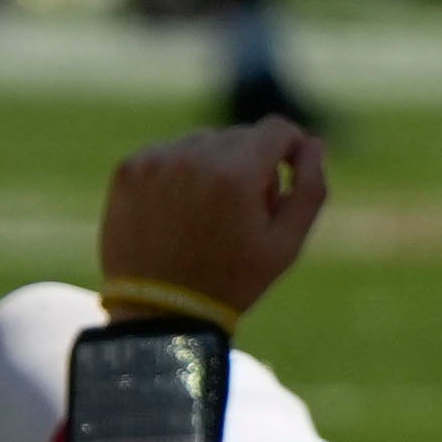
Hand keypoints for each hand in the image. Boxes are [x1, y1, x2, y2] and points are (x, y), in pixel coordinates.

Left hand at [101, 120, 327, 321]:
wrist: (157, 312)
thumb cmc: (230, 281)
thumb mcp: (287, 243)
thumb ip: (311, 187)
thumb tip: (312, 144)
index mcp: (235, 174)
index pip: (277, 129)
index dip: (289, 150)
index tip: (283, 178)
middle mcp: (193, 157)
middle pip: (241, 137)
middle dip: (251, 164)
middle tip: (242, 211)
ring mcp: (156, 161)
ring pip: (204, 142)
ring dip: (214, 165)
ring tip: (207, 213)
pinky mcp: (129, 169)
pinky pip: (170, 152)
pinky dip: (180, 172)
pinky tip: (178, 209)